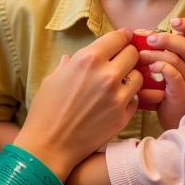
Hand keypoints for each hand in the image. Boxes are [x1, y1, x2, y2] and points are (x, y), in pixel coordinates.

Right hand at [16, 29, 139, 179]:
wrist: (48, 147)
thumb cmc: (45, 111)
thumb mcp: (52, 79)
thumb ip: (69, 64)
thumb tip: (71, 57)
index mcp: (88, 59)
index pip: (118, 37)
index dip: (122, 37)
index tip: (124, 38)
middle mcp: (107, 74)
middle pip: (133, 53)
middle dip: (128, 55)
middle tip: (122, 61)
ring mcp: (117, 97)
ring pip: (138, 76)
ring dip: (131, 77)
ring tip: (120, 83)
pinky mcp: (122, 116)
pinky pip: (135, 100)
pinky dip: (128, 98)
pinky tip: (115, 102)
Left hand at [137, 22, 184, 129]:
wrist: (179, 118)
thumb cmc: (169, 89)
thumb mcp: (170, 67)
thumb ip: (161, 50)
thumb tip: (140, 34)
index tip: (173, 21)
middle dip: (166, 38)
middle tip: (149, 39)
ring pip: (175, 59)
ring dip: (155, 54)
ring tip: (141, 55)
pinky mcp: (183, 92)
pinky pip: (172, 75)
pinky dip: (160, 68)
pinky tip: (150, 68)